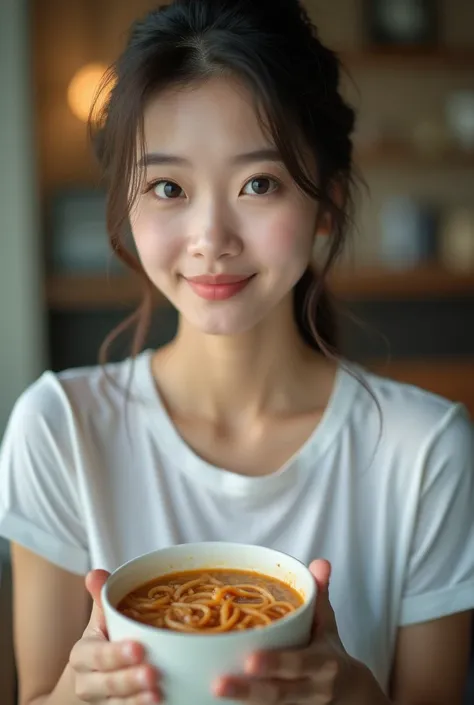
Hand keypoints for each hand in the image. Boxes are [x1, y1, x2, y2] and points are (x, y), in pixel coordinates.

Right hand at [69, 569, 161, 703]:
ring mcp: (102, 702)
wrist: (95, 676)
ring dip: (137, 700)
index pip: (95, 655)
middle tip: (153, 673)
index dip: (115, 654)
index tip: (139, 648)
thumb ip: (102, 597)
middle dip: (129, 679)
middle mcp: (88, 681)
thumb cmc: (105, 638)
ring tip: (159, 693)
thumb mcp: (102, 618)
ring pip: (118, 704)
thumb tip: (95, 573)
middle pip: (106, 684)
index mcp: (83, 653)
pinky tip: (162, 703)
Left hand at [213, 560, 378, 703]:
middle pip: (279, 694)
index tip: (249, 659)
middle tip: (218, 683)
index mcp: (324, 663)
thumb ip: (320, 593)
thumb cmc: (329, 652)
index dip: (276, 663)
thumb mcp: (327, 624)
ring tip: (213, 690)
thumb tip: (319, 562)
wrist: (351, 697)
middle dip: (248, 690)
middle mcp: (313, 691)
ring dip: (241, 703)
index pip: (300, 664)